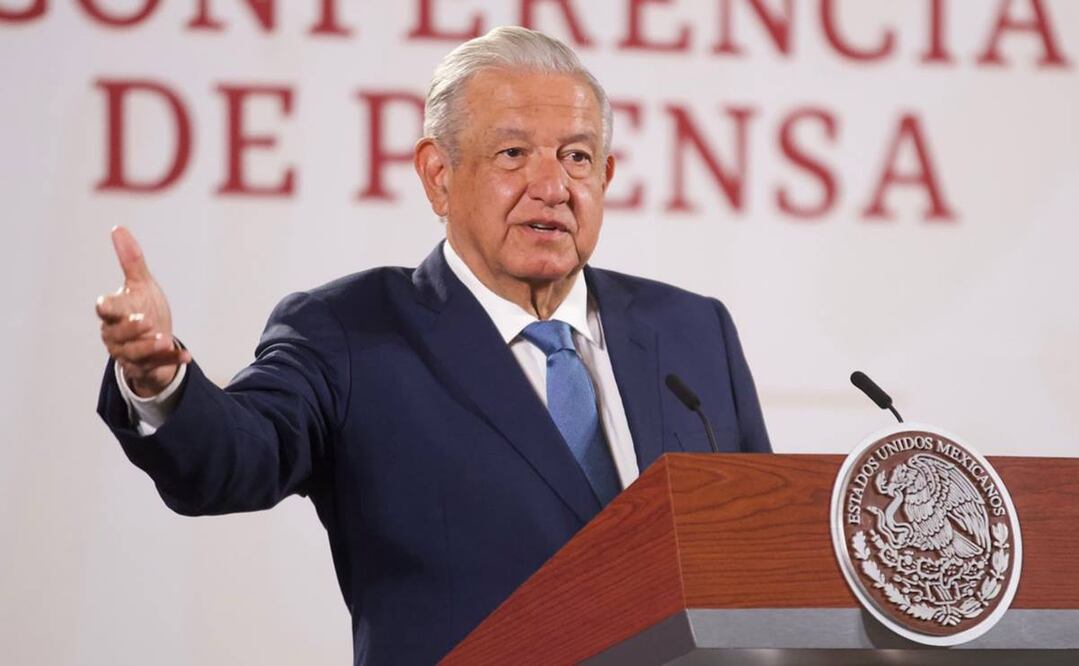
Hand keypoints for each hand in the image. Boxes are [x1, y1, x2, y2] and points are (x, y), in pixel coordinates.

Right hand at [96, 226, 190, 397]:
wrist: (155, 339)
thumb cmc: (142, 307)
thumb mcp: (141, 284)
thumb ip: (131, 260)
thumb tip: (118, 228)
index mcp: (113, 313)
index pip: (104, 310)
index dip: (107, 308)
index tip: (111, 305)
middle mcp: (116, 335)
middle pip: (117, 334)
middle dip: (131, 329)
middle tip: (148, 322)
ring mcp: (129, 354)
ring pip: (134, 353)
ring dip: (149, 348)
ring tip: (164, 339)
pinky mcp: (145, 368)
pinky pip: (157, 366)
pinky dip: (172, 360)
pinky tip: (188, 355)